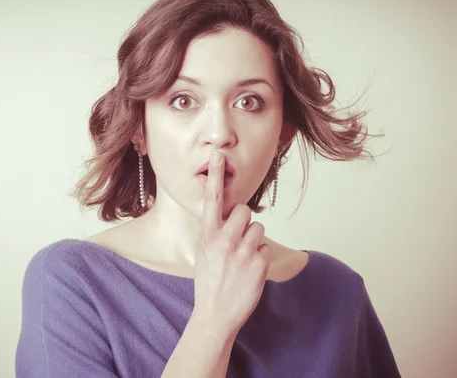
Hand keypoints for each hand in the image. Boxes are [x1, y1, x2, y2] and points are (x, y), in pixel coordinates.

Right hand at [193, 151, 272, 334]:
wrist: (215, 314)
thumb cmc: (208, 281)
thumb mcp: (202, 252)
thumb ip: (214, 231)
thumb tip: (229, 215)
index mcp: (206, 235)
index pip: (211, 199)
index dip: (214, 176)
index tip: (218, 156)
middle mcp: (223, 240)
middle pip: (245, 210)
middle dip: (245, 222)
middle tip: (238, 240)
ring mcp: (242, 252)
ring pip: (259, 228)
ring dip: (254, 241)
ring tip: (243, 259)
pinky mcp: (259, 264)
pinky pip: (267, 248)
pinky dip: (261, 259)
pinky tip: (250, 272)